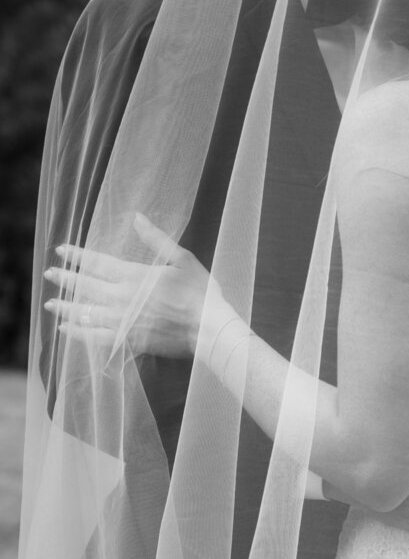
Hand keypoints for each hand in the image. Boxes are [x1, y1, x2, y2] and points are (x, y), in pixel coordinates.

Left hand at [43, 214, 215, 358]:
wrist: (209, 328)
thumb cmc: (200, 292)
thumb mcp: (182, 259)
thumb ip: (156, 239)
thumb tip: (137, 217)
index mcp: (134, 275)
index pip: (96, 263)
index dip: (76, 255)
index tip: (60, 250)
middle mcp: (122, 297)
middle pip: (85, 287)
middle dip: (65, 279)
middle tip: (48, 274)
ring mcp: (123, 321)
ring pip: (85, 313)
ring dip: (66, 307)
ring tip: (50, 304)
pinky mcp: (128, 341)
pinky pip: (95, 338)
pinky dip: (78, 334)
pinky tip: (65, 330)